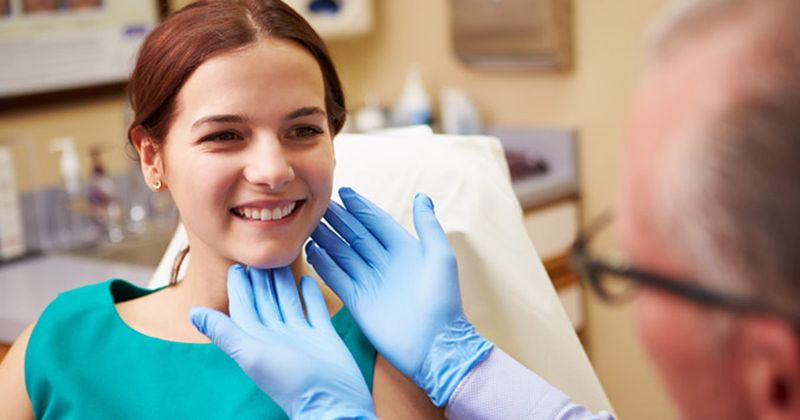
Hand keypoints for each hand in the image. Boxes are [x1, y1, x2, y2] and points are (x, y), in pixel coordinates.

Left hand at [190, 265, 375, 419]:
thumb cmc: (290, 382)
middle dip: (261, 278)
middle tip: (259, 254)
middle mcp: (277, 335)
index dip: (239, 286)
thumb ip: (224, 332)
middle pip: (265, 299)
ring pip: (287, 300)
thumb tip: (192, 313)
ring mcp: (301, 335)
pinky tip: (307, 278)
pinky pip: (313, 309)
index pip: (244, 306)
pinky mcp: (323, 335)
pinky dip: (309, 293)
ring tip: (281, 259)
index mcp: (257, 339)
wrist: (332, 400)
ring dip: (283, 280)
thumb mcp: (252, 354)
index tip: (236, 264)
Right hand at [306, 187, 492, 405]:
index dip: (361, 207)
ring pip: (343, 254)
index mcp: (405, 250)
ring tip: (309, 224)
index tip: (344, 191)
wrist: (435, 345)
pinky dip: (324, 264)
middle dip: (339, 219)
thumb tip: (421, 196)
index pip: (377, 222)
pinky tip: (311, 250)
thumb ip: (428, 226)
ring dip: (327, 238)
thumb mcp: (440, 257)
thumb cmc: (443, 300)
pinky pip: (337, 278)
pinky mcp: (358, 301)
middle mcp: (385, 263)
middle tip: (318, 204)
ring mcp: (370, 282)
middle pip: (357, 235)